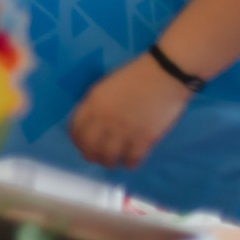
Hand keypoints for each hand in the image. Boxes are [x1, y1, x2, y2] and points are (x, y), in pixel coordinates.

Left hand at [68, 53, 192, 168]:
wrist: (164, 75)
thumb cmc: (134, 76)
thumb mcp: (105, 86)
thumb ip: (95, 104)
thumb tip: (90, 122)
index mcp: (92, 104)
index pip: (75, 131)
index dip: (77, 141)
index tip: (82, 145)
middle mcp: (104, 120)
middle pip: (89, 148)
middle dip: (90, 155)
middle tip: (96, 157)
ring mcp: (124, 131)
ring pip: (108, 158)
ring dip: (109, 162)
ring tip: (113, 162)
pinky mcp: (144, 139)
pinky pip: (131, 160)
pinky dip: (129, 163)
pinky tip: (130, 162)